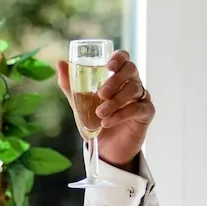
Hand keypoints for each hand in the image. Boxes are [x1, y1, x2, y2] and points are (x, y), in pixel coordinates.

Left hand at [59, 49, 154, 168]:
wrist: (105, 148)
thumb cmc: (95, 120)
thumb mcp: (79, 103)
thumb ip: (70, 85)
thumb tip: (60, 63)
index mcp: (117, 76)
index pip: (123, 58)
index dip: (118, 57)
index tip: (108, 66)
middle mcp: (132, 82)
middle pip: (131, 70)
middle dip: (115, 80)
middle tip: (100, 94)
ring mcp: (141, 97)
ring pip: (134, 89)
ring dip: (115, 101)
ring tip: (99, 113)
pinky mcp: (146, 113)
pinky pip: (138, 108)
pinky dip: (121, 114)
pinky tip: (107, 122)